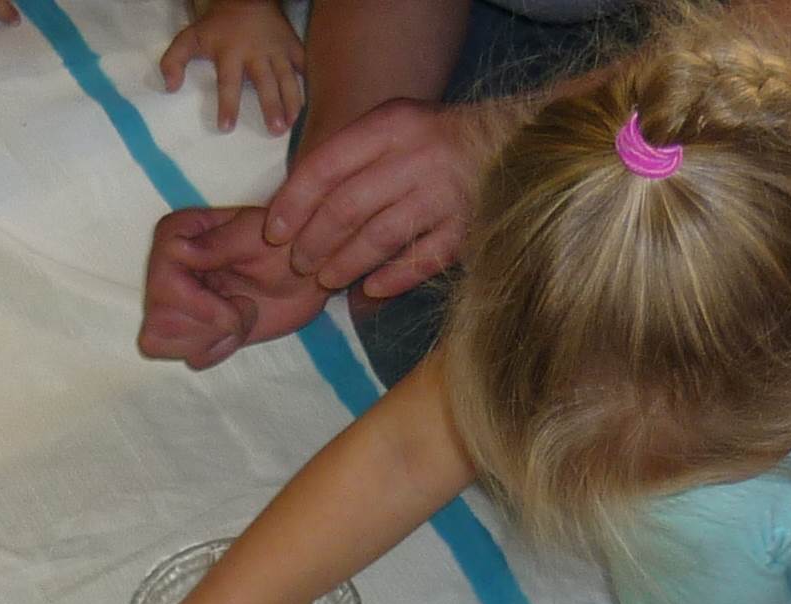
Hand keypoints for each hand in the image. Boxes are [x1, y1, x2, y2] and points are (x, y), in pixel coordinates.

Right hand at [139, 206, 330, 368]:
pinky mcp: (188, 328)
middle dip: (209, 325)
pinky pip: (185, 356)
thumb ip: (220, 242)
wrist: (309, 275)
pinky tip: (235, 332)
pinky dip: (215, 350)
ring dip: (210, 338)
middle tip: (242, 307)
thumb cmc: (288, 245)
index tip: (237, 299)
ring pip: (161, 341)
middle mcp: (166, 267)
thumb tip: (180, 251)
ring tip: (239, 318)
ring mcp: (173, 301)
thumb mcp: (259, 236)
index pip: (161, 285)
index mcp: (177, 235)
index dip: (199, 305)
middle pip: (159, 320)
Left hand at [160, 0, 305, 133]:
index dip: (227, 105)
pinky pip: (303, 64)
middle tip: (275, 130)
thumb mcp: (190, 38)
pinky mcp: (292, 45)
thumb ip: (174, 61)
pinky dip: (307, 82)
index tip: (226, 127)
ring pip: (287, 78)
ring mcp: (277, 50)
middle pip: (265, 83)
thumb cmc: (216, 25)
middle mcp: (256, 53)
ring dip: (291, 101)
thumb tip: (169, 88)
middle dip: (271, 106)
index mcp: (230, 53)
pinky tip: (308, 104)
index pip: (228, 83)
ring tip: (292, 123)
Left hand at [265, 98, 491, 297]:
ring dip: (345, 264)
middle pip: (347, 207)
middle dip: (314, 241)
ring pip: (380, 237)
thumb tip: (294, 200)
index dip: (293, 203)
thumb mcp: (394, 125)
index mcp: (391, 125)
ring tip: (326, 279)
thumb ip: (351, 154)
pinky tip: (370, 291)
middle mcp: (417, 156)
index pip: (325, 166)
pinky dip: (392, 279)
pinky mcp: (468, 226)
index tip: (274, 231)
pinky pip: (421, 260)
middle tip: (298, 263)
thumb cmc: (437, 139)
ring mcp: (445, 193)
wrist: (515, 142)